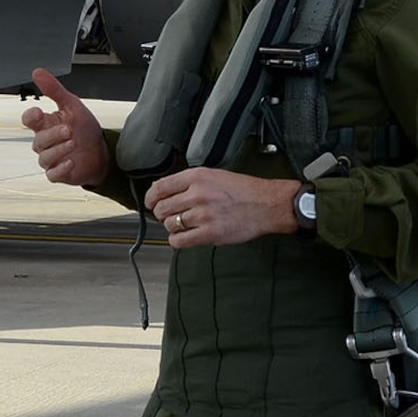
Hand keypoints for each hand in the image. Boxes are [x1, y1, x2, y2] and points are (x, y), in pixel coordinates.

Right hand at [21, 68, 109, 186]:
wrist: (102, 151)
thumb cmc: (84, 129)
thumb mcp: (72, 105)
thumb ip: (54, 90)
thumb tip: (38, 72)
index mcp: (46, 124)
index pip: (28, 120)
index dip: (31, 117)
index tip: (38, 112)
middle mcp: (46, 142)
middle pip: (38, 140)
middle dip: (52, 135)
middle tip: (68, 130)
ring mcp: (52, 158)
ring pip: (44, 157)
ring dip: (58, 150)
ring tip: (73, 143)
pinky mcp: (59, 173)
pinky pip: (52, 174)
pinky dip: (60, 169)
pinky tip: (71, 162)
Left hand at [144, 167, 299, 247]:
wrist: (267, 204)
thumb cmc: (244, 190)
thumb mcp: (214, 175)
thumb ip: (189, 182)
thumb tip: (163, 190)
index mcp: (197, 177)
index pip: (160, 187)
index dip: (150, 198)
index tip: (150, 203)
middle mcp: (197, 194)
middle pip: (162, 208)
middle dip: (162, 214)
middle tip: (171, 216)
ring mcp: (203, 214)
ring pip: (170, 225)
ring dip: (173, 227)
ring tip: (185, 225)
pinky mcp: (209, 233)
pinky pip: (179, 241)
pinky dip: (178, 241)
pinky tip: (186, 237)